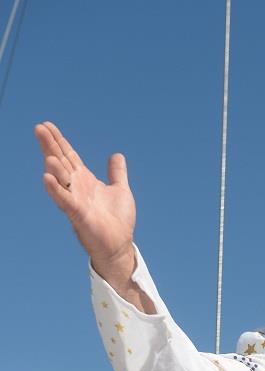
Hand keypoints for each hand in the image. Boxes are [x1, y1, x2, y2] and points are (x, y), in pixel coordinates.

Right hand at [35, 120, 136, 286]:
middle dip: (50, 145)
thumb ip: (117, 173)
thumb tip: (117, 155)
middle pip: (61, 162)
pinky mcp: (78, 215)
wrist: (119, 245)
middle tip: (39, 128)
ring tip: (47, 152)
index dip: (59, 140)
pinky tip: (46, 177)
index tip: (47, 125)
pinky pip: (64, 200)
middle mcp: (77, 188)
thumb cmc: (118, 221)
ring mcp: (75, 200)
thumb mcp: (120, 190)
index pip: (69, 156)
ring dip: (53, 166)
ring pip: (61, 179)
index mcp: (85, 180)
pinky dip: (56, 189)